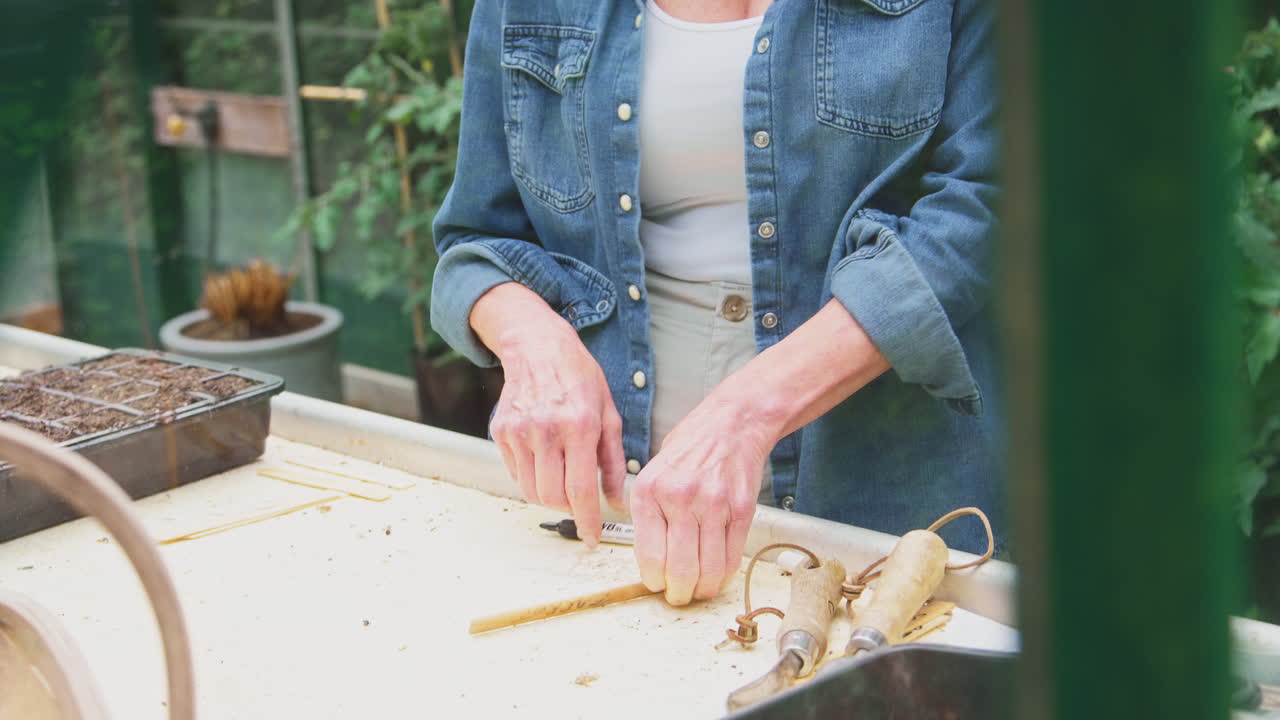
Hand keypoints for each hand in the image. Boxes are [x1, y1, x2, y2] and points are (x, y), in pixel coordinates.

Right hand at [471, 283, 626, 546]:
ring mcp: (519, 431)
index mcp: (580, 425)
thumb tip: (617, 502)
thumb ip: (615, 462)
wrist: (538, 347)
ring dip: (549, 496)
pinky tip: (544, 458)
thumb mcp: (609, 414)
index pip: (582, 489)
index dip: (587, 520)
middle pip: (553, 497)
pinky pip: (517, 474)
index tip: (591, 539)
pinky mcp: (501, 431)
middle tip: (579, 501)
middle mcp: (547, 429)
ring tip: (562, 475)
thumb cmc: (580, 378)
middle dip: (569, 508)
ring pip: (532, 491)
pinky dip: (532, 478)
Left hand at [630, 391, 773, 604]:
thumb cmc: (691, 447)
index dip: (654, 581)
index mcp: (650, 491)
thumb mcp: (653, 473)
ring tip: (699, 589)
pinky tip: (718, 575)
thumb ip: (649, 514)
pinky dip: (725, 575)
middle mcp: (680, 498)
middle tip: (678, 595)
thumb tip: (651, 561)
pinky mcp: (741, 510)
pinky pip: (732, 557)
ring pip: (709, 570)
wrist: (732, 424)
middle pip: (679, 570)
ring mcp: (713, 505)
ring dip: (703, 589)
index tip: (657, 585)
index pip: (649, 556)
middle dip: (678, 593)